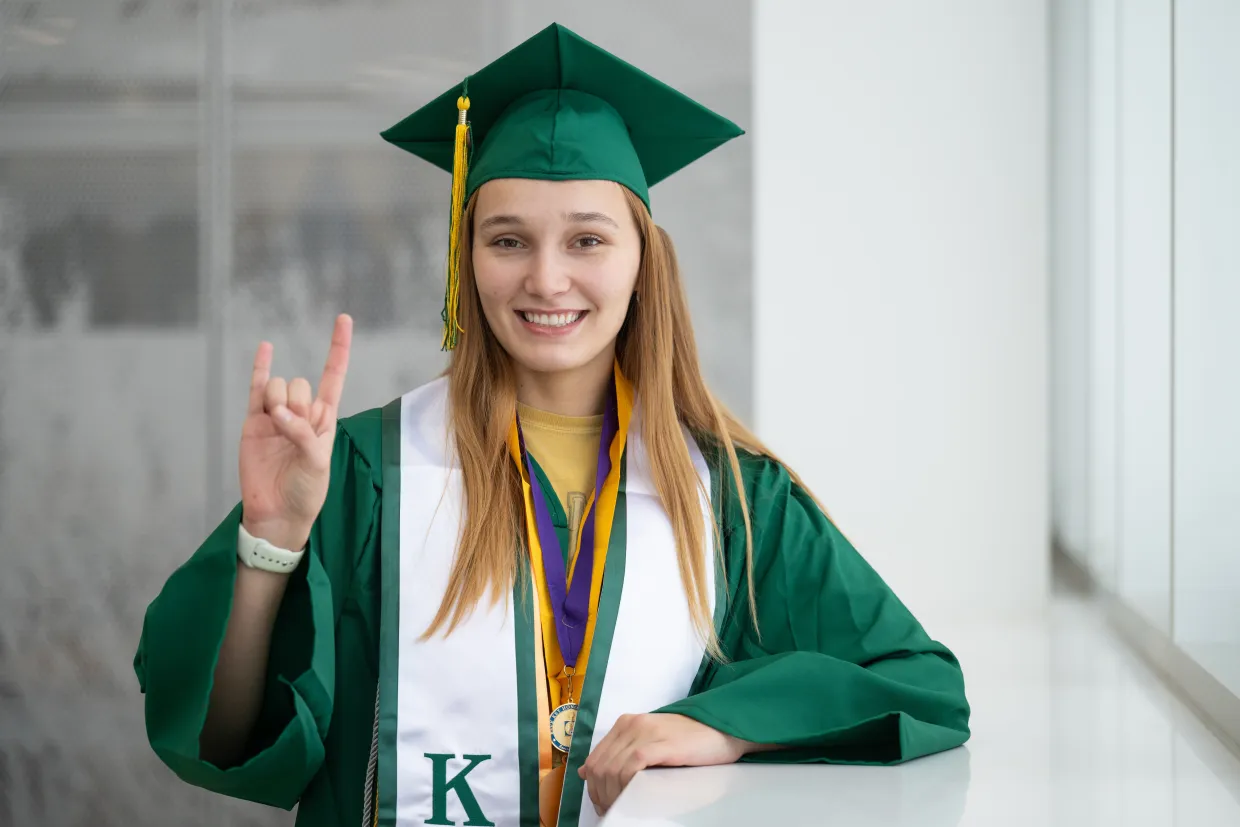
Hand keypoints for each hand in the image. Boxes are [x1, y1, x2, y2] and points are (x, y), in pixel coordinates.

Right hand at [239, 314, 352, 549]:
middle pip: (300, 384)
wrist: (277, 512)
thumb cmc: (306, 491)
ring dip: (278, 403)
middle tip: (294, 434)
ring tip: (277, 431)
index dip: (338, 347)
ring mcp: (276, 415)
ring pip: (278, 386)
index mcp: (324, 419)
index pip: (334, 376)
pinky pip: (256, 388)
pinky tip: (266, 348)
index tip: (343, 318)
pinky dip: (260, 367)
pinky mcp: (254, 422)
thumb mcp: (317, 463)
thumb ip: (303, 435)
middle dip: (297, 405)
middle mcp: (302, 412)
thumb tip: (278, 413)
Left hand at [577, 713, 765, 815]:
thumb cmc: (690, 740)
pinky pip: (631, 766)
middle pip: (600, 767)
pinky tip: (632, 795)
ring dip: (613, 795)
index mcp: (626, 723)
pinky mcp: (660, 743)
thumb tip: (586, 770)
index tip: (604, 805)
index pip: (595, 759)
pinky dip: (626, 785)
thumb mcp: (650, 741)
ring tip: (622, 808)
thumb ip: (620, 752)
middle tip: (612, 811)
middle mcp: (631, 724)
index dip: (594, 787)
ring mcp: (644, 732)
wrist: (722, 728)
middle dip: (601, 795)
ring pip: (612, 769)